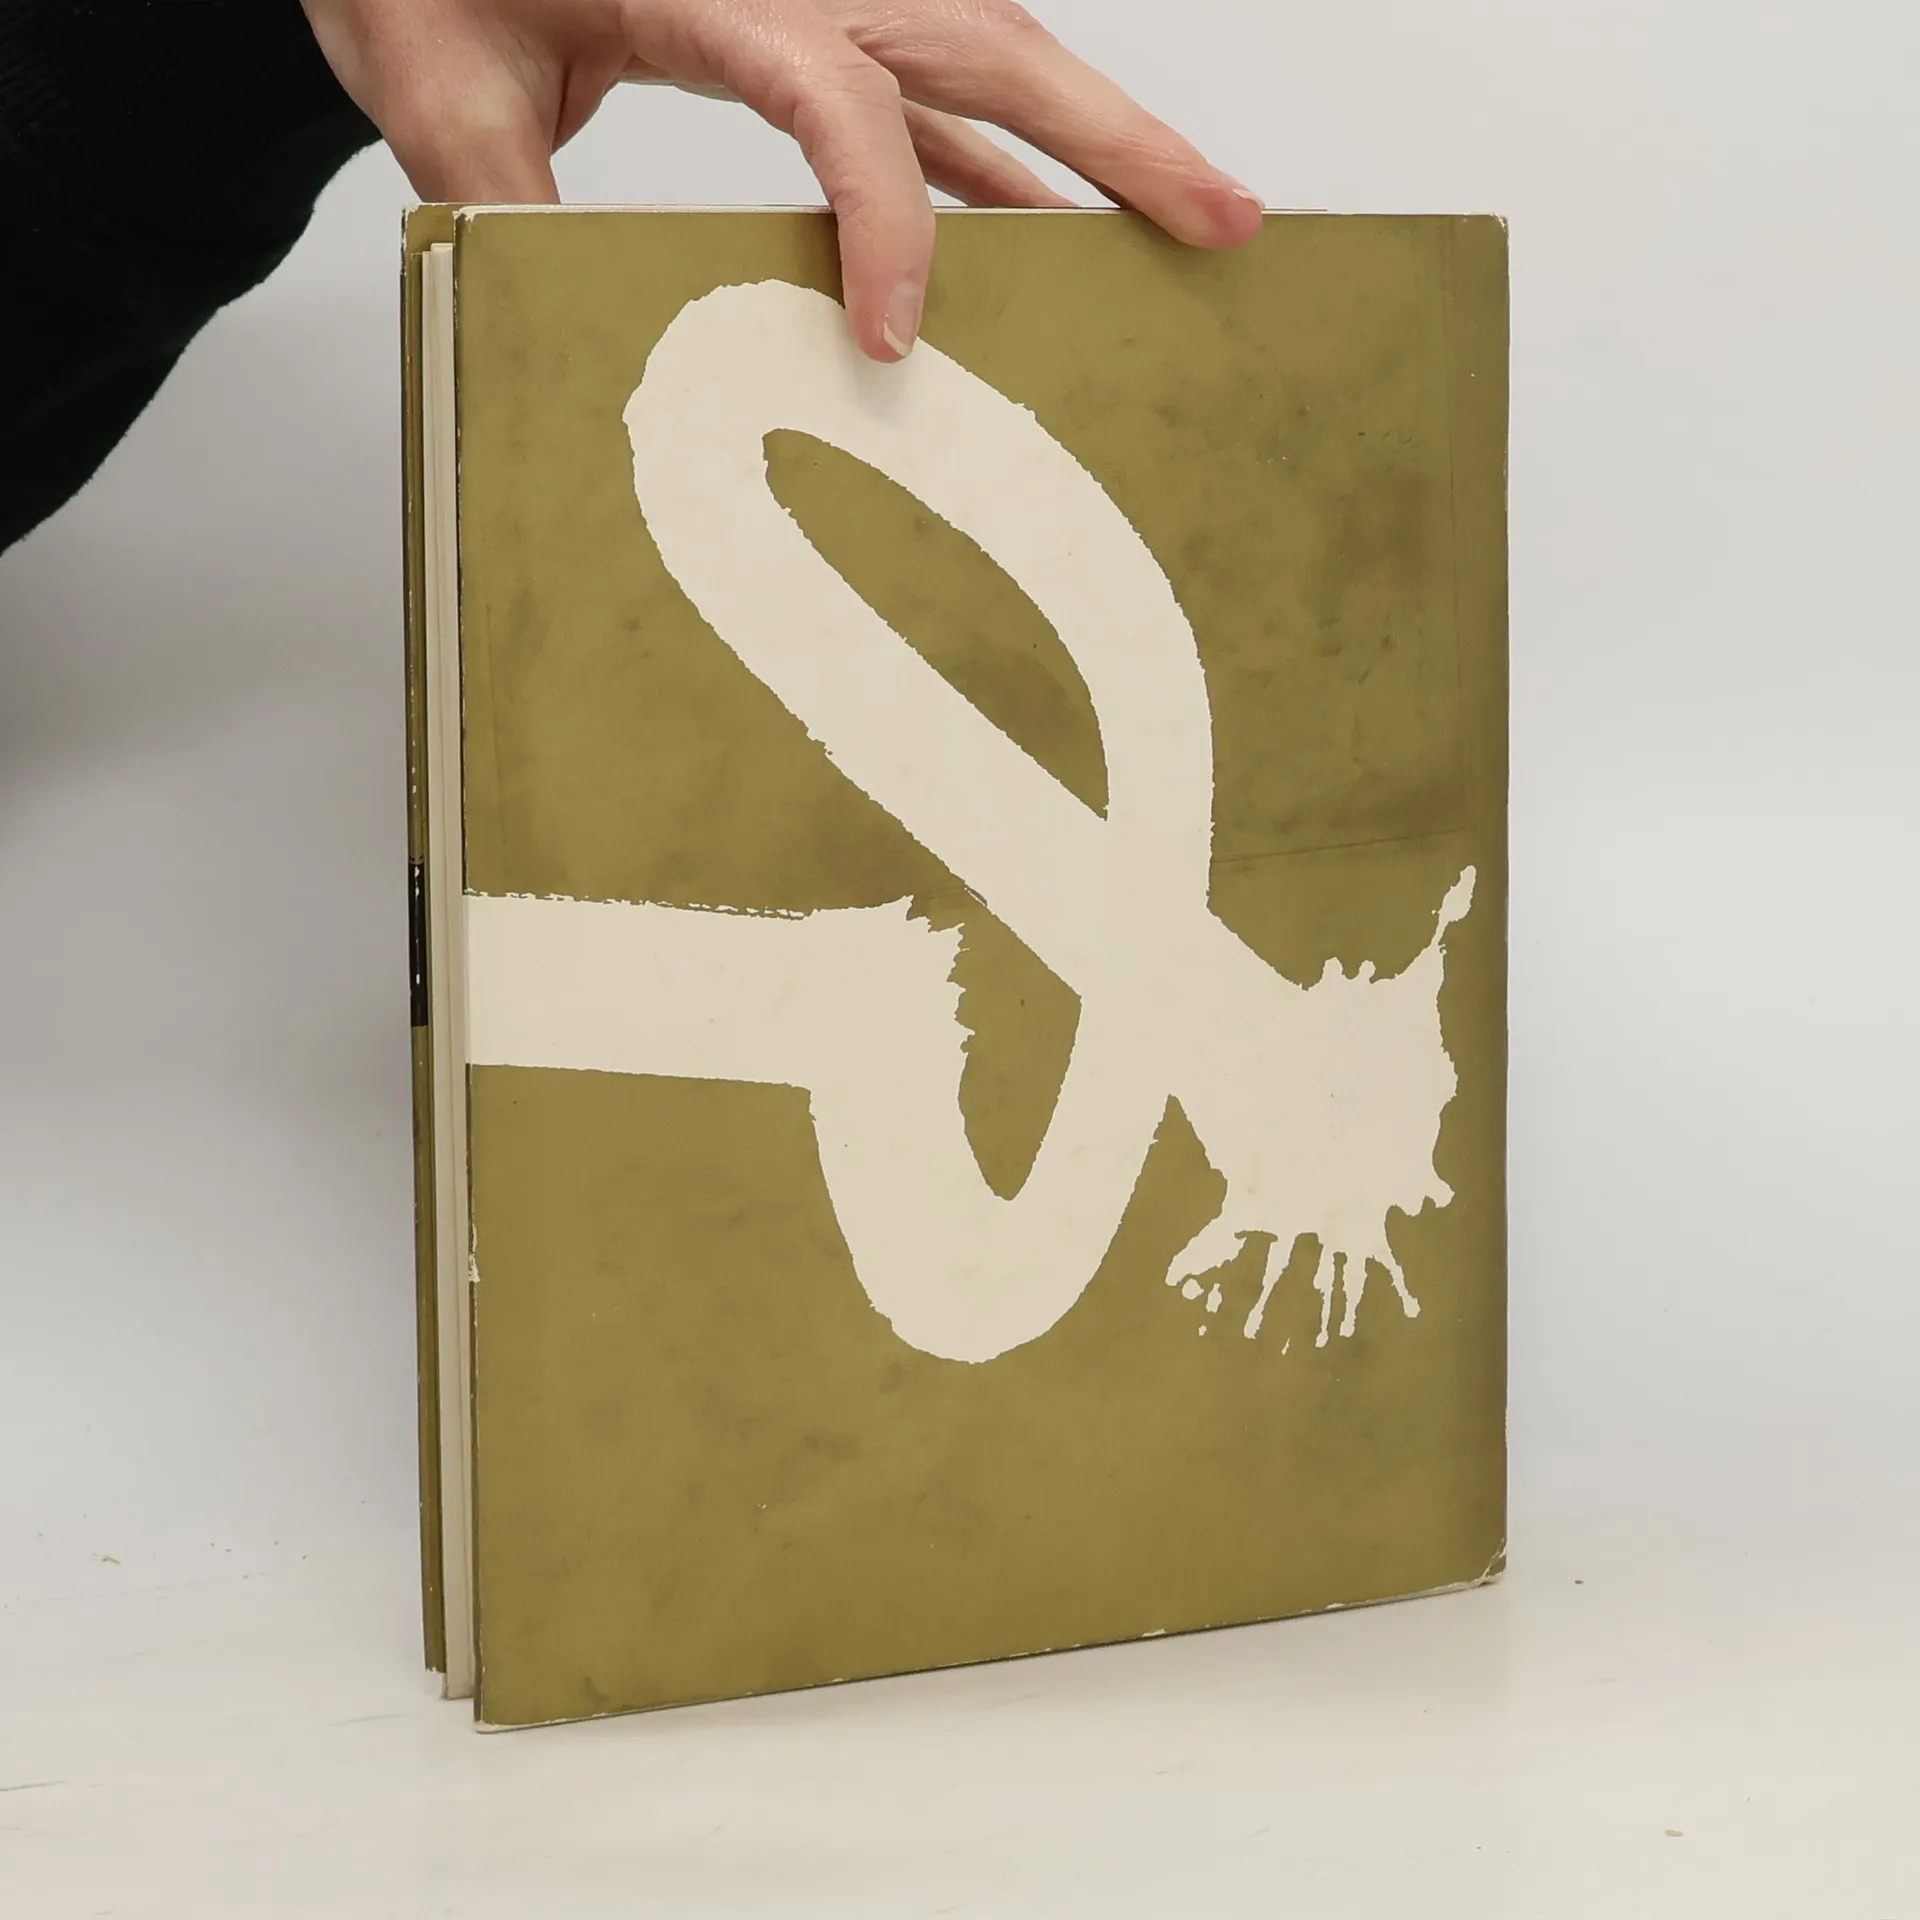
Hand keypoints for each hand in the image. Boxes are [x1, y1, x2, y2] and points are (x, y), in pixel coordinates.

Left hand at [299, 0, 1262, 359]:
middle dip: (1118, 139)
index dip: (888, 218)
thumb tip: (590, 346)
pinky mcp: (802, 12)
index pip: (839, 94)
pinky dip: (991, 162)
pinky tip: (1043, 227)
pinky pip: (924, 91)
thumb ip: (515, 214)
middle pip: (988, 45)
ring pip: (986, 57)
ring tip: (1192, 220)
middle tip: (1225, 220)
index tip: (892, 343)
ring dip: (1093, 144)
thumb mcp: (434, 89)